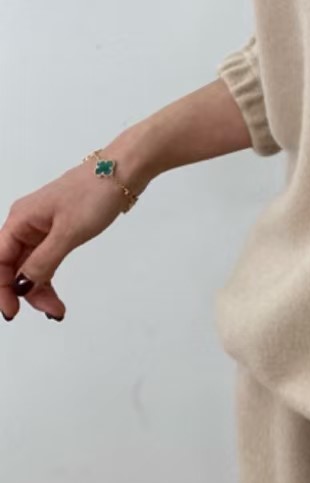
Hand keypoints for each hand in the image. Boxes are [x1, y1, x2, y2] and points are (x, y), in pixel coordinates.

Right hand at [0, 156, 135, 321]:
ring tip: (57, 308)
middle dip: (26, 291)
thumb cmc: (94, 193)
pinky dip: (49, 275)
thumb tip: (21, 287)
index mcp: (20, 220)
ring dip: (39, 288)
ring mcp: (42, 227)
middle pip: (13, 265)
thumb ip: (43, 261)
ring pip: (30, 265)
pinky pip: (45, 258)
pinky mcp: (59, 229)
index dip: (1, 288)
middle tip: (51, 310)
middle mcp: (25, 223)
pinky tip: (55, 293)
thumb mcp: (68, 232)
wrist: (123, 170)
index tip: (13, 312)